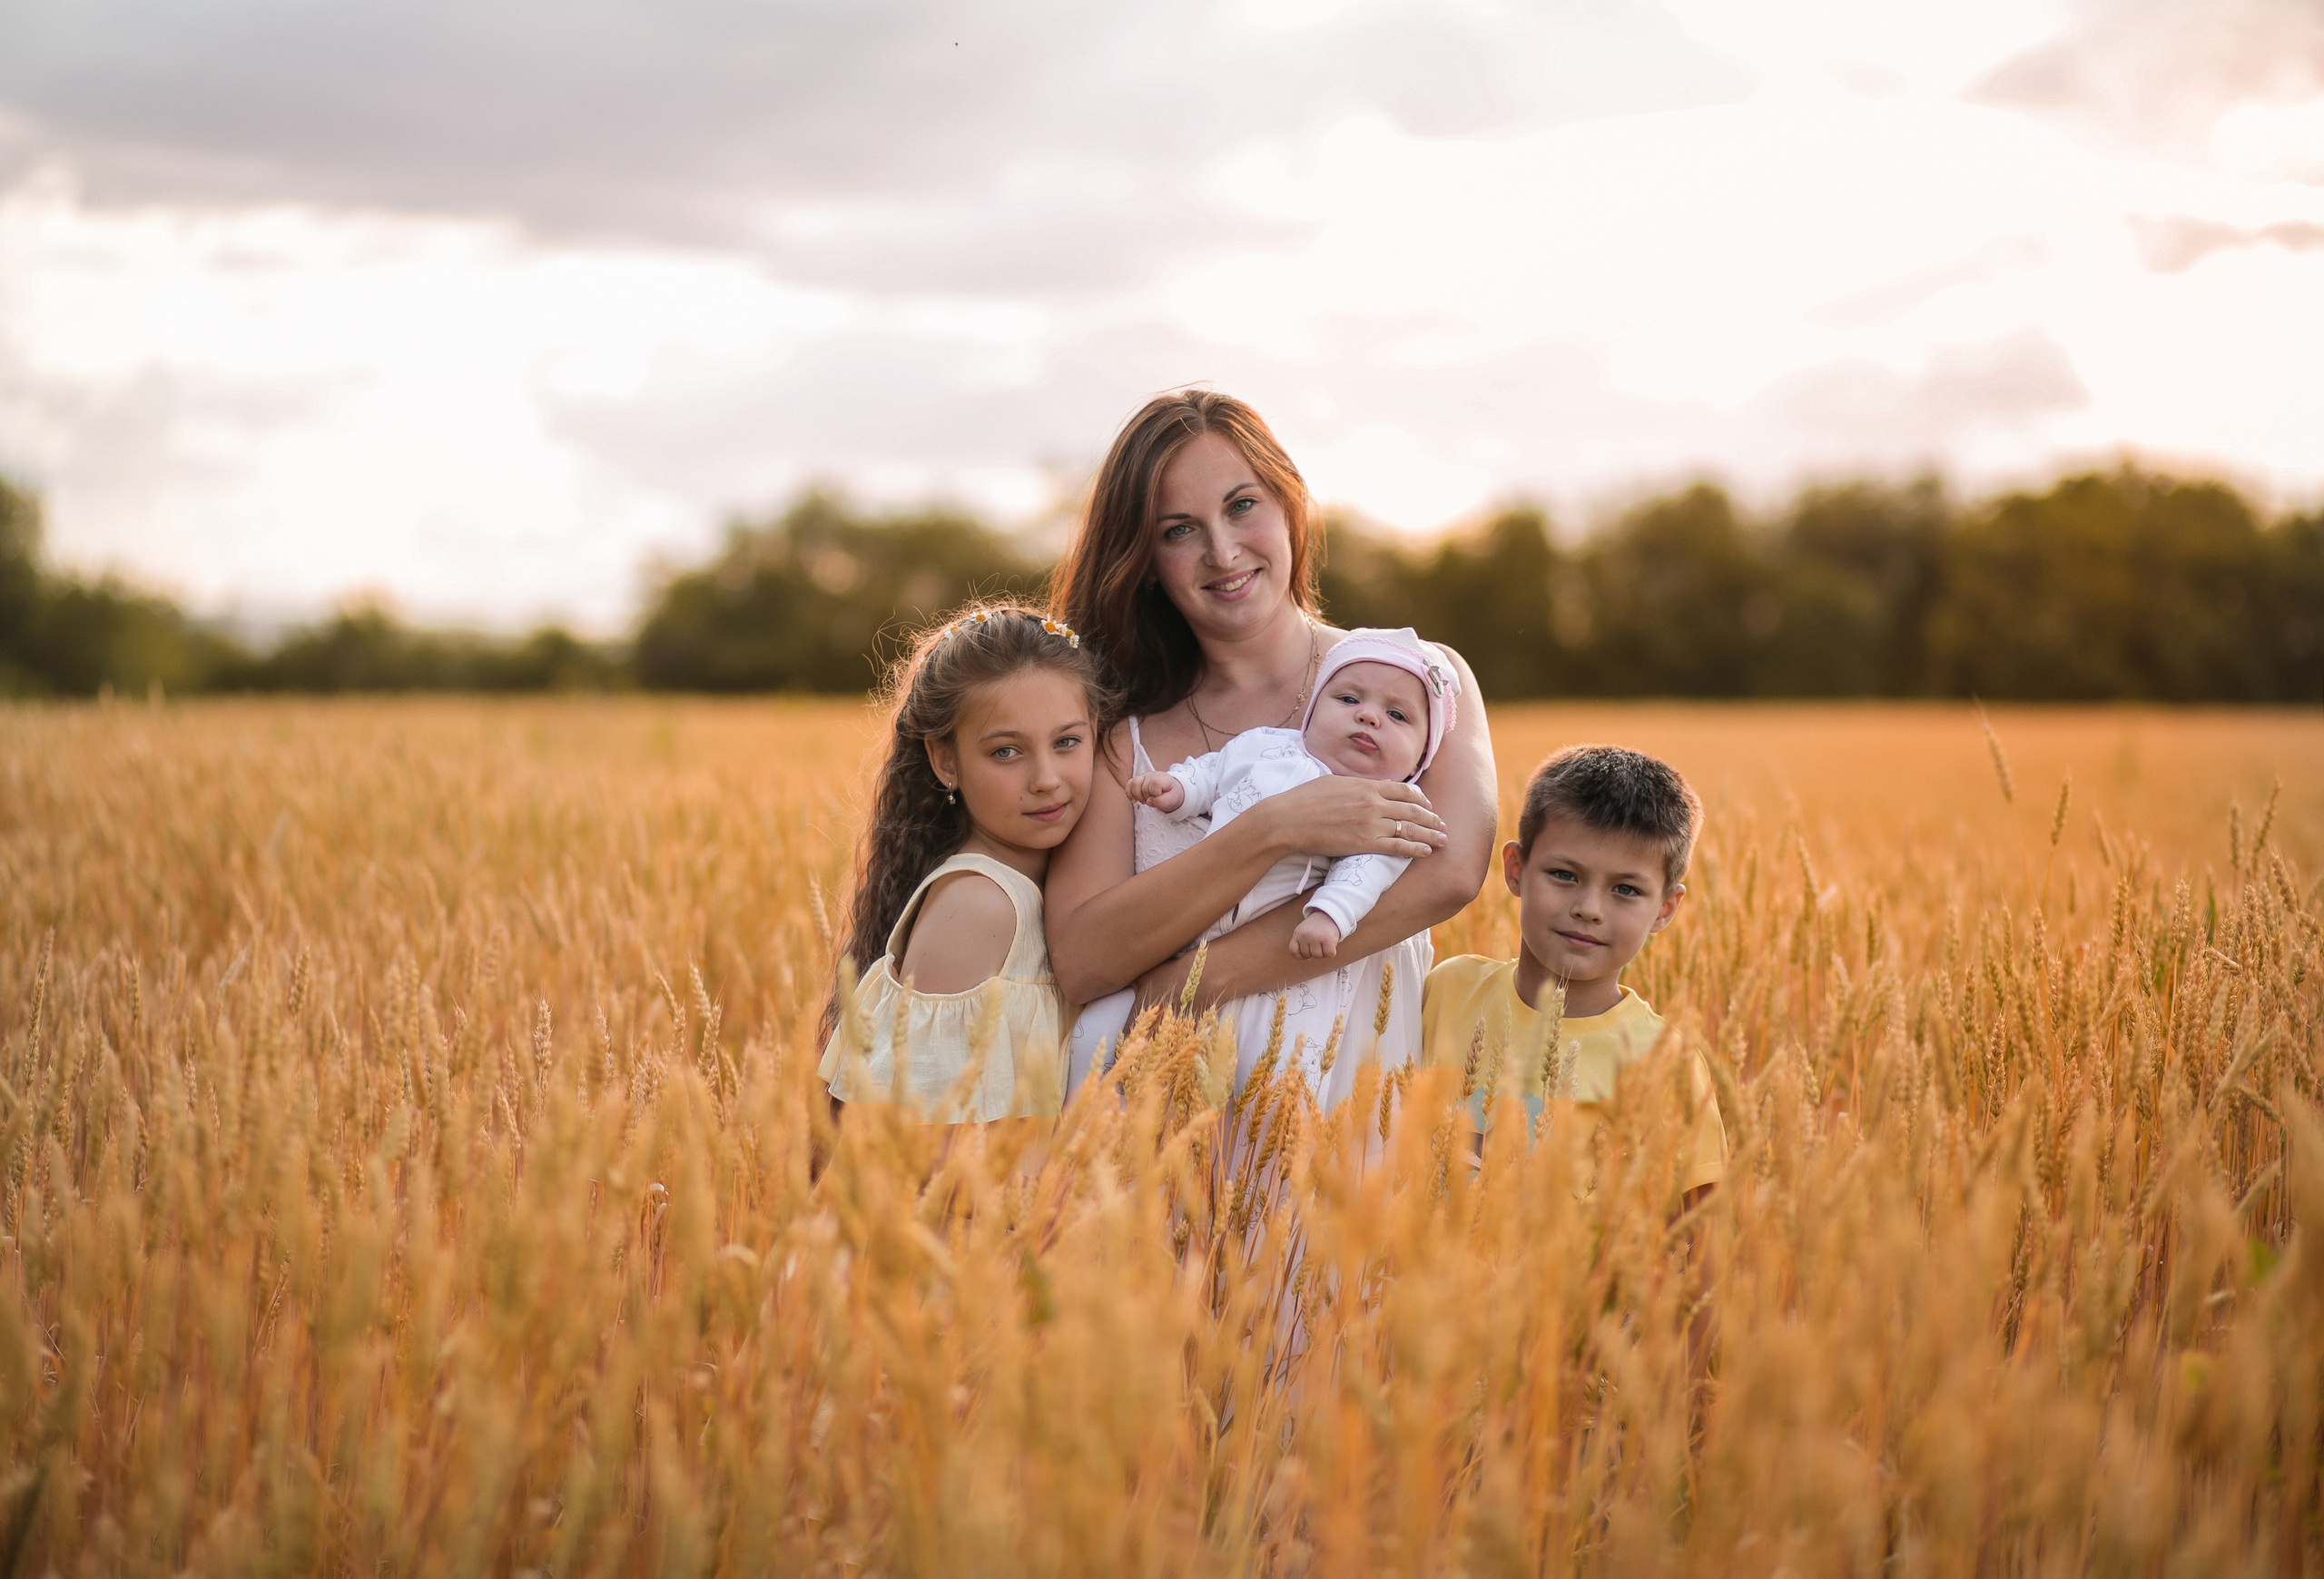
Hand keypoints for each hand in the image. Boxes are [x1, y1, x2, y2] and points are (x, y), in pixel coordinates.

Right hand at [1125, 771, 1184, 812]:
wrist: (1169, 790)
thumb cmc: (1170, 795)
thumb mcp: (1172, 800)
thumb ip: (1162, 801)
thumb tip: (1149, 801)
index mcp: (1163, 778)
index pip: (1155, 783)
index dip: (1155, 793)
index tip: (1159, 796)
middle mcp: (1152, 775)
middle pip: (1144, 787)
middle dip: (1147, 797)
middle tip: (1153, 800)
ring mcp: (1144, 776)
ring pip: (1133, 784)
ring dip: (1137, 796)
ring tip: (1144, 801)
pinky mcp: (1137, 780)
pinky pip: (1128, 785)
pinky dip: (1129, 794)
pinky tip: (1134, 800)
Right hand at [1252, 774, 1446, 860]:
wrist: (1288, 820)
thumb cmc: (1305, 799)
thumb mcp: (1334, 782)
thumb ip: (1357, 786)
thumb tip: (1367, 788)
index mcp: (1367, 785)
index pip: (1405, 790)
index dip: (1421, 799)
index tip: (1428, 805)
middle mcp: (1374, 803)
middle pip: (1413, 810)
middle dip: (1432, 818)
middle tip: (1443, 825)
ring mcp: (1371, 824)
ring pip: (1410, 828)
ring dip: (1430, 834)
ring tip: (1442, 839)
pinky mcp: (1365, 844)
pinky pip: (1398, 846)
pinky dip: (1415, 848)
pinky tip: (1426, 851)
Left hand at [1290, 911, 1341, 958]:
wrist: (1330, 914)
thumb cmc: (1316, 927)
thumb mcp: (1304, 931)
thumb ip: (1301, 943)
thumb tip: (1306, 958)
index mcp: (1298, 933)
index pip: (1294, 951)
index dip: (1301, 955)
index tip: (1308, 951)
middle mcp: (1305, 935)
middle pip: (1307, 955)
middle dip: (1314, 952)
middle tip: (1319, 941)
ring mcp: (1316, 937)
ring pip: (1318, 956)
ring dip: (1323, 952)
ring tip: (1324, 941)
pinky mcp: (1328, 939)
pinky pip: (1329, 954)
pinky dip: (1331, 952)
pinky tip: (1331, 944)